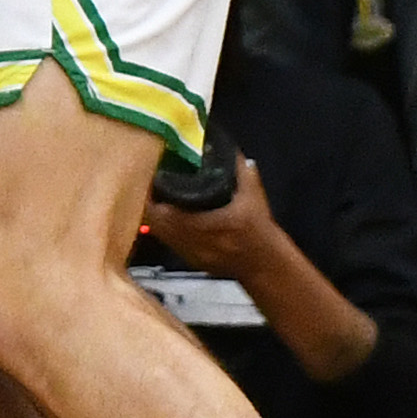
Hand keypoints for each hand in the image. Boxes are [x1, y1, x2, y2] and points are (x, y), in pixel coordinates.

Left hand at [143, 152, 280, 276]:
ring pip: (158, 234)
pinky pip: (168, 242)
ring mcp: (188, 254)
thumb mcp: (255, 198)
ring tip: (157, 198)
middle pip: (153, 223)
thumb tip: (229, 149)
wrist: (268, 268)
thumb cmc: (261, 233)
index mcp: (204, 225)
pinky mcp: (190, 261)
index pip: (162, 212)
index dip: (150, 195)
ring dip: (155, 216)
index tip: (151, 178)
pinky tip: (170, 217)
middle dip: (149, 203)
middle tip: (151, 186)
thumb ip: (242, 172)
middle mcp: (191, 241)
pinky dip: (164, 229)